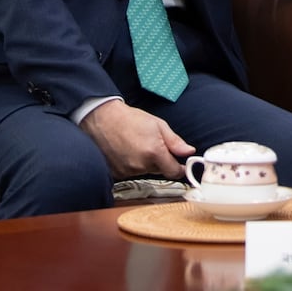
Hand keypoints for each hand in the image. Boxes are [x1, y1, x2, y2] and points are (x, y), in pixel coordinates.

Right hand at [80, 100, 194, 178]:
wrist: (102, 118)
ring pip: (145, 171)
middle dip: (160, 161)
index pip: (173, 172)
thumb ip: (175, 142)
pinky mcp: (116, 173)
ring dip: (145, 162)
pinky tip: (127, 151)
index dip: (179, 168)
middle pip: (159, 171)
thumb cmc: (129, 119)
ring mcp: (127, 171)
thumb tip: (189, 152)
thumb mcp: (158, 125)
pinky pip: (131, 172)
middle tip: (152, 144)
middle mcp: (141, 165)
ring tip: (136, 145)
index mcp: (154, 152)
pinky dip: (132, 165)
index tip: (180, 165)